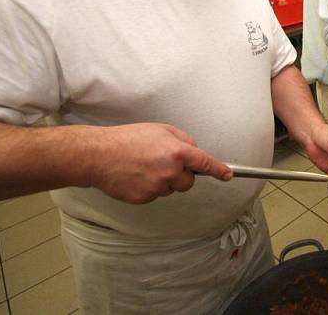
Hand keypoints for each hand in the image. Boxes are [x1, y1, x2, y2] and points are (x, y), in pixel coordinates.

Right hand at [90, 123, 231, 203]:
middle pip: (189, 182)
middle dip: (182, 175)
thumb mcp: (161, 130)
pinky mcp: (145, 198)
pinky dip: (150, 188)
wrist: (99, 155)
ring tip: (145, 167)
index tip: (227, 175)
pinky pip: (156, 195)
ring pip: (171, 189)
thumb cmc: (128, 139)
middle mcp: (170, 171)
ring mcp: (157, 187)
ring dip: (164, 181)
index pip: (206, 163)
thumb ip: (183, 140)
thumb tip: (194, 151)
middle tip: (164, 162)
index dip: (219, 170)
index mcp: (177, 152)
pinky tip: (137, 176)